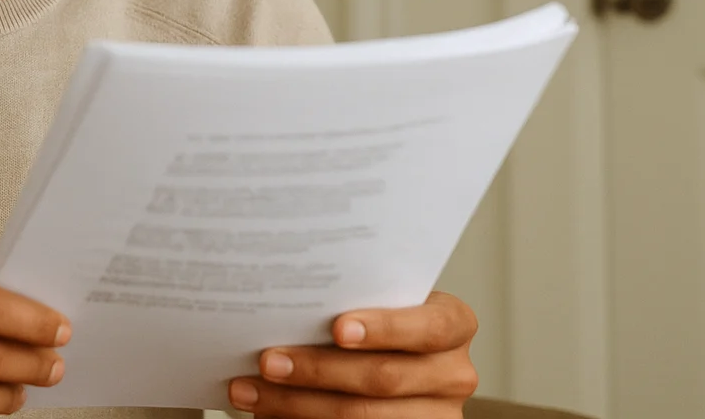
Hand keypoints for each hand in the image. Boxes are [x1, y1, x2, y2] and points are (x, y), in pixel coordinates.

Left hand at [227, 292, 478, 417]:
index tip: (338, 328)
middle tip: (269, 361)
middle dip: (318, 370)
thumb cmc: (373, 322)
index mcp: (453, 326)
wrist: (385, 355)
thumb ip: (351, 299)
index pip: (430, 326)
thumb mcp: (376, 303)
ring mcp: (438, 415)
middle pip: (383, 378)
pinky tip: (269, 411)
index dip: (386, 328)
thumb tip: (283, 299)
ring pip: (362, 417)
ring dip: (297, 404)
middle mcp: (453, 373)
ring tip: (250, 391)